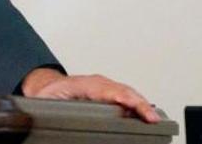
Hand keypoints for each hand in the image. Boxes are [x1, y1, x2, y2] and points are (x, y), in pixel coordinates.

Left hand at [21, 67, 160, 123]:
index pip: (108, 89)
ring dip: (141, 104)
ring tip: (153, 118)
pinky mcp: (109, 93)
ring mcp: (105, 87)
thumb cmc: (49, 94)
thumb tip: (52, 114)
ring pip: (128, 93)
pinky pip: (126, 97)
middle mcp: (97, 84)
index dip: (123, 97)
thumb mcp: (48, 100)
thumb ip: (55, 106)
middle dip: (139, 103)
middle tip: (152, 118)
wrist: (48, 87)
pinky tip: (145, 114)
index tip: (134, 106)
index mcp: (83, 84)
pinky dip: (138, 104)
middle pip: (123, 91)